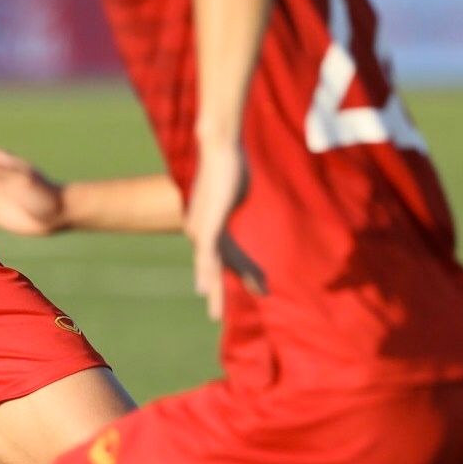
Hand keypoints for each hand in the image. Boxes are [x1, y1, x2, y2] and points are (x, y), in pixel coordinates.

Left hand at [183, 144, 247, 320]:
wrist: (219, 147)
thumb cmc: (229, 164)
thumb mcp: (236, 194)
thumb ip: (235, 204)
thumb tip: (237, 204)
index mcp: (210, 226)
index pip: (230, 256)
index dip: (246, 272)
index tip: (262, 287)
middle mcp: (200, 231)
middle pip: (215, 266)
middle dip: (217, 292)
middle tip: (216, 316)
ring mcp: (202, 228)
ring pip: (210, 264)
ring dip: (214, 289)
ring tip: (213, 313)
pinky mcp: (208, 224)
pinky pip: (208, 253)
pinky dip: (208, 271)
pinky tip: (204, 289)